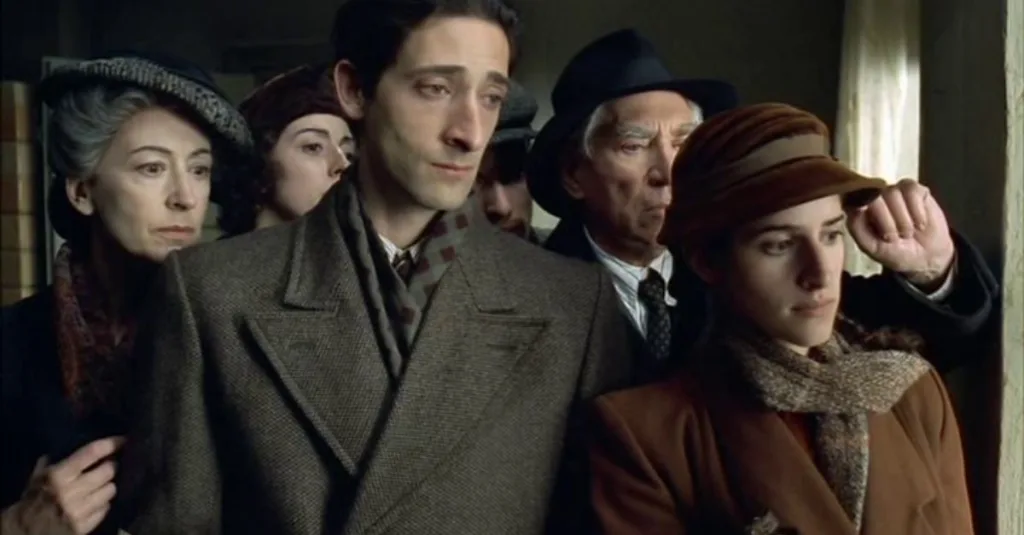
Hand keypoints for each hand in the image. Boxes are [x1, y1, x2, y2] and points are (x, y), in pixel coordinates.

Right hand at [2, 436, 123, 533]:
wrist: (23, 530)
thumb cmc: (33, 499)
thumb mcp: (39, 476)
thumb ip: (57, 461)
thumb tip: (76, 445)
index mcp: (59, 475)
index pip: (92, 453)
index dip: (111, 444)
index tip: (123, 440)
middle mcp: (72, 491)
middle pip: (107, 471)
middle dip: (111, 467)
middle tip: (110, 465)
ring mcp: (80, 510)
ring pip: (110, 490)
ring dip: (108, 486)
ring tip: (103, 485)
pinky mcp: (84, 526)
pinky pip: (105, 509)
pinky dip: (103, 504)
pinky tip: (97, 502)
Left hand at [847, 179, 955, 287]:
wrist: (927, 257)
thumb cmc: (895, 252)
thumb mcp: (872, 247)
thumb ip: (858, 228)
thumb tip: (855, 208)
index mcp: (859, 209)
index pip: (853, 200)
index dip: (868, 218)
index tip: (882, 236)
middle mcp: (874, 197)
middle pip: (874, 197)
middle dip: (887, 222)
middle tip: (895, 239)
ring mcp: (893, 191)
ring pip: (893, 192)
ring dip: (903, 218)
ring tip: (907, 233)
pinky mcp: (914, 189)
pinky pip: (911, 190)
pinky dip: (917, 210)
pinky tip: (920, 223)